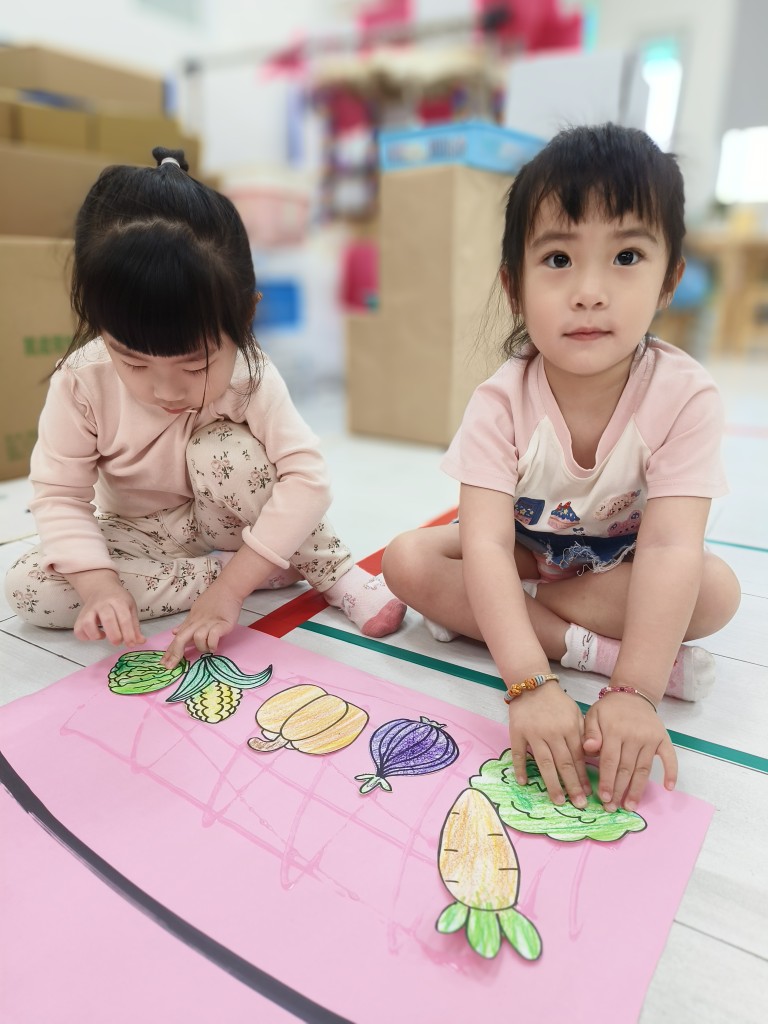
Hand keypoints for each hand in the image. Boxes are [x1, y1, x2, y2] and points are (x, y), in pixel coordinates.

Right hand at [69, 569, 144, 646]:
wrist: (101, 587)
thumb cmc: (118, 599)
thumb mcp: (130, 608)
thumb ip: (135, 626)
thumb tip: (140, 642)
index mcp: (119, 601)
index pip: (124, 618)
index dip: (129, 634)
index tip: (131, 644)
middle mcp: (103, 604)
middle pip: (107, 620)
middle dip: (114, 635)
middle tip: (118, 642)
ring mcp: (90, 609)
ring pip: (88, 623)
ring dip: (96, 635)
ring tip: (103, 636)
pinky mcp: (80, 616)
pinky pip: (78, 629)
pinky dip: (84, 636)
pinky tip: (94, 635)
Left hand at [161, 577, 242, 669]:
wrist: (228, 588)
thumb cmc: (214, 599)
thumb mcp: (196, 611)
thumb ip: (186, 624)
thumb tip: (174, 632)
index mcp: (191, 621)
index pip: (177, 638)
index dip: (169, 651)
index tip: (163, 663)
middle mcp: (197, 623)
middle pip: (181, 639)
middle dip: (174, 654)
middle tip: (170, 666)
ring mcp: (210, 623)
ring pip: (197, 638)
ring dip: (201, 647)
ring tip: (208, 648)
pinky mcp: (222, 624)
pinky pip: (213, 636)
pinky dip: (212, 643)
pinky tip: (215, 646)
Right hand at [507, 682, 591, 808]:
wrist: (533, 685)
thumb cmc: (557, 703)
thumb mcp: (576, 714)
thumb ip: (584, 734)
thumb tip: (592, 757)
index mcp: (569, 728)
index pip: (578, 757)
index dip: (583, 776)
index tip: (588, 793)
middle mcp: (552, 732)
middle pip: (564, 763)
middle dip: (572, 785)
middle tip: (578, 805)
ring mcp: (533, 733)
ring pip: (544, 762)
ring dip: (552, 783)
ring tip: (558, 800)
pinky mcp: (517, 732)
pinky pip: (519, 753)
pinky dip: (520, 768)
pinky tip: (524, 782)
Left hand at [583, 693, 676, 811]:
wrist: (633, 694)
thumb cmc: (609, 709)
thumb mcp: (593, 715)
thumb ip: (590, 733)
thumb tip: (588, 749)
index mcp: (614, 731)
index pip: (610, 761)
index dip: (607, 781)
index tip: (604, 798)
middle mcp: (633, 736)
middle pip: (626, 768)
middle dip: (619, 790)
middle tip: (614, 808)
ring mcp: (650, 738)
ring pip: (643, 768)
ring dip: (638, 789)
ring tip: (631, 805)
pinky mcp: (663, 738)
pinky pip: (669, 757)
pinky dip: (671, 772)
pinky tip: (669, 788)